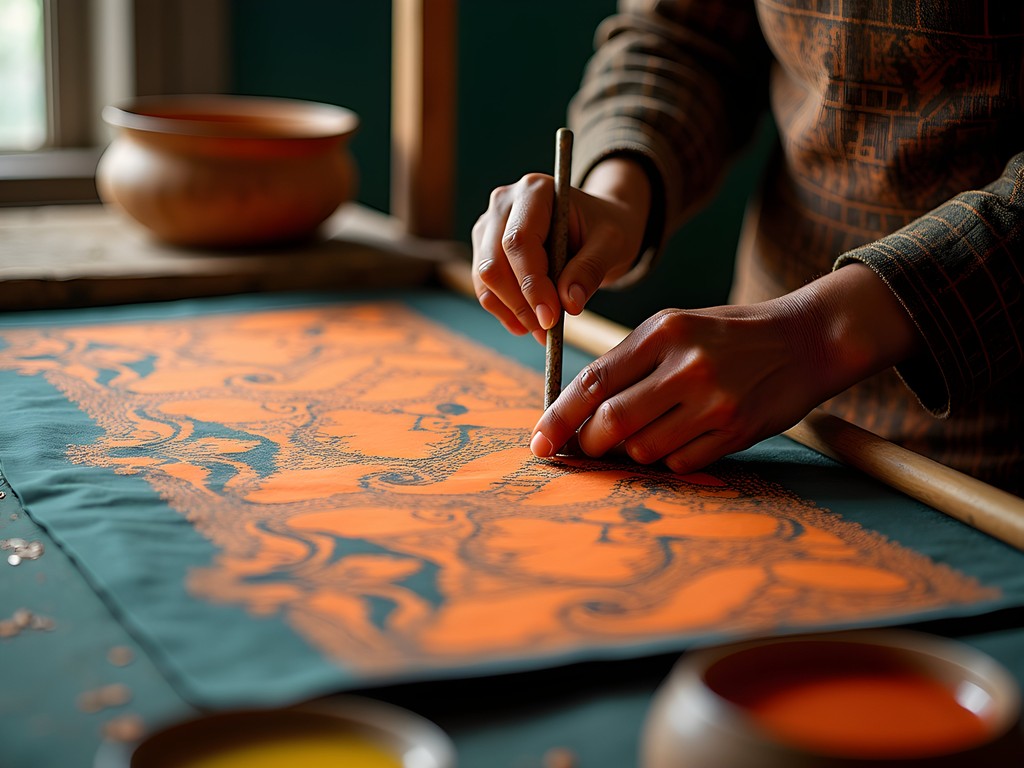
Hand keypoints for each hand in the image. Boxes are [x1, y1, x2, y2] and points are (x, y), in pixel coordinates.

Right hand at [470, 157, 650, 342]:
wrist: (595, 227)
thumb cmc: (604, 228)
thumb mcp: (611, 244)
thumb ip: (590, 269)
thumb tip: (569, 303)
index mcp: (534, 190)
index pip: (519, 241)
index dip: (532, 284)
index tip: (551, 317)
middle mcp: (503, 203)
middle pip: (494, 263)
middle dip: (520, 303)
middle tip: (548, 329)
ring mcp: (489, 227)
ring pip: (485, 279)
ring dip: (512, 311)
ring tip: (543, 331)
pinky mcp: (484, 250)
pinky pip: (485, 289)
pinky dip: (505, 312)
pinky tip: (529, 324)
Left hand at [529, 264, 921, 472]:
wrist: (808, 340)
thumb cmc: (729, 335)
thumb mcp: (678, 327)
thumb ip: (629, 361)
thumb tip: (575, 409)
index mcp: (664, 331)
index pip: (593, 382)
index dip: (559, 417)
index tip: (539, 442)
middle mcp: (687, 365)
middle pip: (612, 422)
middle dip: (589, 444)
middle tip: (586, 449)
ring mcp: (715, 401)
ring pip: (644, 449)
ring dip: (632, 453)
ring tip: (645, 435)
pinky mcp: (737, 431)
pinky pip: (681, 463)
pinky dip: (669, 461)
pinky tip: (682, 440)